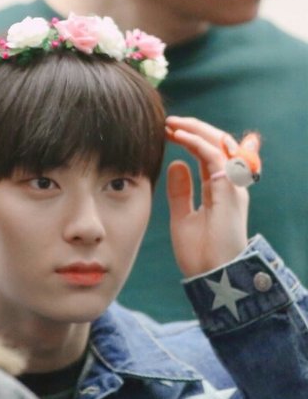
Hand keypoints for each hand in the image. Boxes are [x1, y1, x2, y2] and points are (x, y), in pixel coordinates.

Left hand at [165, 116, 248, 277]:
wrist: (211, 276)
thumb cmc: (200, 254)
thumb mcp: (183, 217)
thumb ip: (181, 191)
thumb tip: (176, 164)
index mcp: (220, 190)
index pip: (210, 154)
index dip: (191, 139)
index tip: (167, 132)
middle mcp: (229, 184)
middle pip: (217, 144)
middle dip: (193, 129)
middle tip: (168, 123)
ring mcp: (232, 186)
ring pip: (219, 143)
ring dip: (194, 129)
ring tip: (170, 124)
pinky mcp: (228, 190)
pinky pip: (215, 156)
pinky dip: (196, 142)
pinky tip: (178, 135)